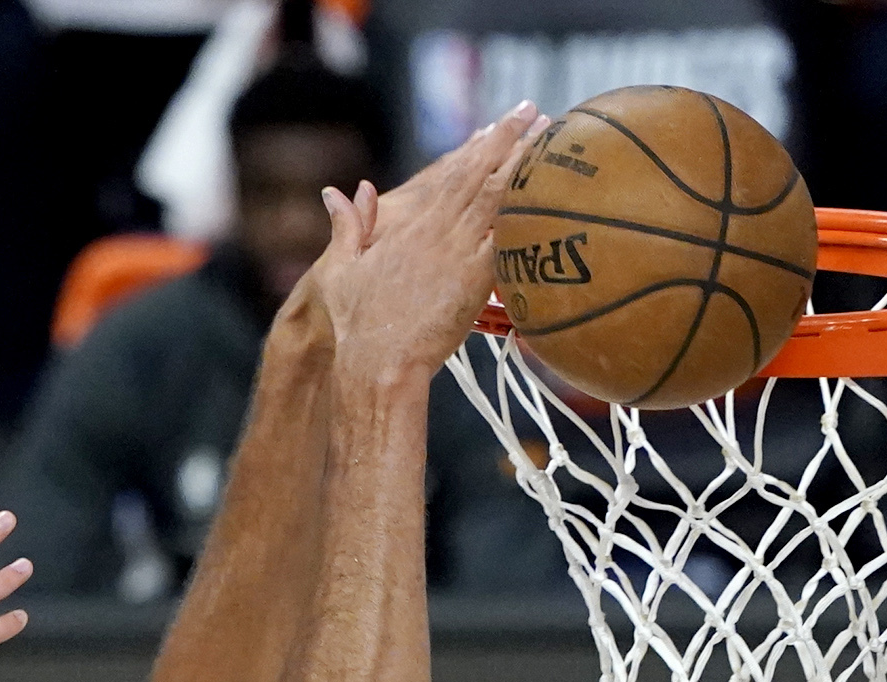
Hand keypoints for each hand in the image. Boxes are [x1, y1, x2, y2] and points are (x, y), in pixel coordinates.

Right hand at [314, 104, 546, 385]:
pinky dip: (530, 211)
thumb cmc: (355, 327)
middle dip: (510, 139)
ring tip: (550, 137)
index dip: (479, 145)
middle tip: (537, 111)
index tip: (499, 124)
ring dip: (526, 164)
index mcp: (410, 226)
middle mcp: (437, 232)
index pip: (451, 173)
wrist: (377, 365)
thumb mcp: (339, 271)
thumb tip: (336, 193)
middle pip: (481, 175)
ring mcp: (459, 254)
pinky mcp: (476, 281)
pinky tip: (550, 190)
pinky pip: (509, 238)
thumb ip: (346, 228)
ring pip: (499, 197)